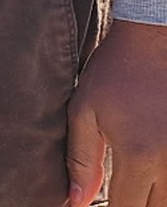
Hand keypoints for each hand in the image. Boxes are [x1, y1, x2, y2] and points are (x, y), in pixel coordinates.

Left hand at [67, 19, 166, 205]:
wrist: (152, 42)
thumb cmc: (115, 73)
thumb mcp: (84, 111)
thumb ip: (81, 161)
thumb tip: (76, 202)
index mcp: (138, 155)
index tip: (99, 206)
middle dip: (136, 206)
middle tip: (121, 193)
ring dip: (156, 199)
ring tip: (136, 186)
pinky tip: (155, 176)